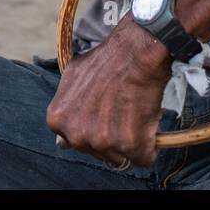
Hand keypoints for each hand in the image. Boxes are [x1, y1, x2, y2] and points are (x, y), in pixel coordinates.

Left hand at [47, 20, 171, 168]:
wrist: (136, 51)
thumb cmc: (106, 60)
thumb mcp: (72, 76)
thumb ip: (65, 107)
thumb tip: (61, 143)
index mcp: (58, 120)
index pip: (76, 142)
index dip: (94, 128)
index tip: (106, 115)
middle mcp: (76, 136)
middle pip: (98, 153)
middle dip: (113, 137)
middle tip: (124, 111)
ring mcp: (103, 142)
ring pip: (122, 157)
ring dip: (132, 141)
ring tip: (136, 114)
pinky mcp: (131, 145)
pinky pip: (145, 157)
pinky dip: (151, 144)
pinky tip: (149, 123)